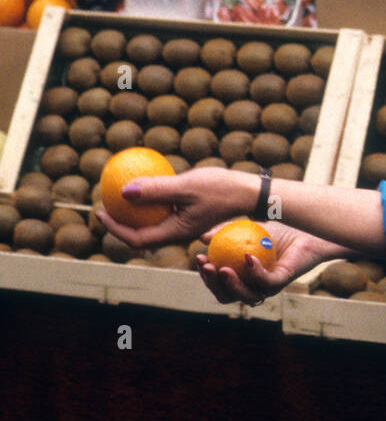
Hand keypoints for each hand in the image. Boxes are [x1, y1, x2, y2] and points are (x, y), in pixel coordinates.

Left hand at [96, 166, 252, 248]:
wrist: (249, 191)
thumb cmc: (221, 188)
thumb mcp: (186, 187)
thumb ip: (156, 190)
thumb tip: (124, 192)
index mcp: (175, 234)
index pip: (137, 239)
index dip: (115, 229)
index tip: (100, 212)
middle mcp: (177, 233)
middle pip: (141, 234)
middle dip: (119, 221)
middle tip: (105, 202)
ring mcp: (183, 223)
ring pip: (152, 222)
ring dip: (134, 211)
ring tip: (121, 192)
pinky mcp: (189, 212)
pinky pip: (163, 209)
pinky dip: (151, 200)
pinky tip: (147, 182)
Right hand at [196, 222, 353, 306]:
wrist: (303, 227)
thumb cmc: (275, 231)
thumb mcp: (244, 229)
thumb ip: (224, 232)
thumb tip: (201, 237)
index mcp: (242, 278)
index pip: (219, 284)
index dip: (206, 276)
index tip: (198, 258)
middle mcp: (254, 287)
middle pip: (227, 296)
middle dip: (213, 285)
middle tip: (206, 266)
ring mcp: (268, 287)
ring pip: (246, 296)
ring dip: (231, 284)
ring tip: (223, 268)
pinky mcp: (283, 281)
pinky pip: (266, 282)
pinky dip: (255, 272)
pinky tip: (247, 258)